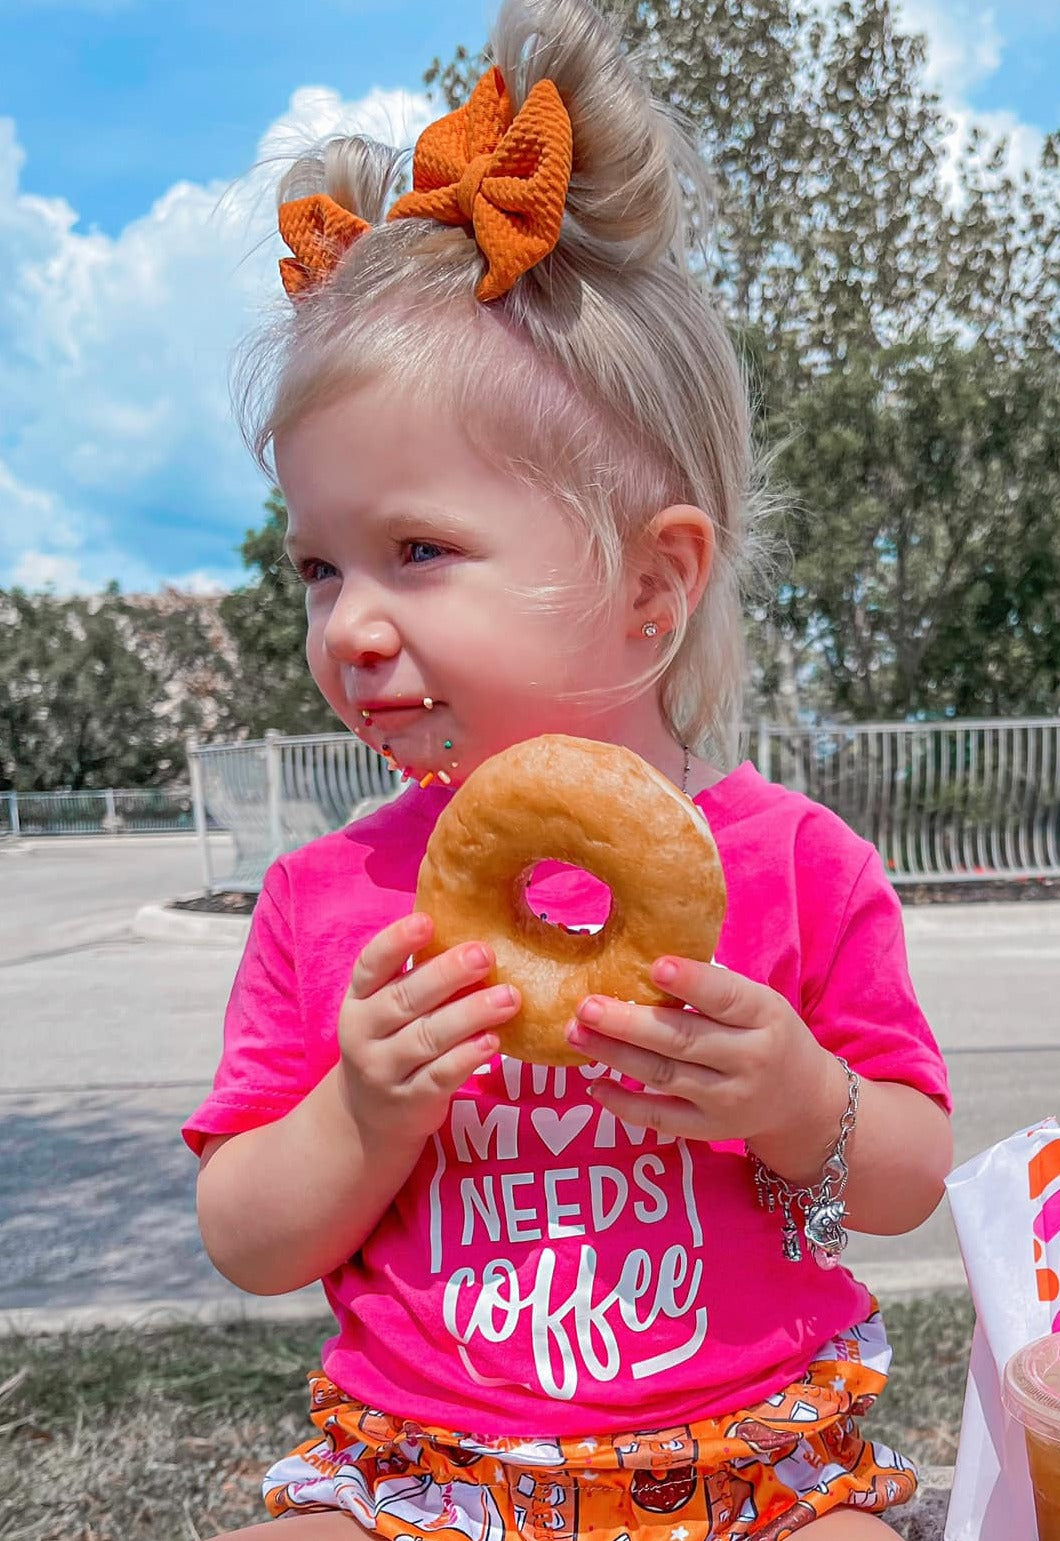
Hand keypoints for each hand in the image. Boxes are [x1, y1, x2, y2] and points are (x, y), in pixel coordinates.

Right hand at [337, 912, 520, 1145]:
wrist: (368, 1116)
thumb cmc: (392, 1041)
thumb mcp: (387, 1007)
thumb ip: (418, 976)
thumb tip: (474, 930)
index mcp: (359, 998)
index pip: (370, 964)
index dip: (396, 942)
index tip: (427, 921)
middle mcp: (364, 1033)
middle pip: (405, 999)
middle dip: (447, 974)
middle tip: (484, 954)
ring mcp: (384, 1070)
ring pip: (428, 1037)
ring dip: (471, 1014)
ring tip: (509, 998)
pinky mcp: (411, 1100)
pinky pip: (441, 1075)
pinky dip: (468, 1056)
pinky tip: (494, 1040)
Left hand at [564, 955, 839, 1149]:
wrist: (803, 1102)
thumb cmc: (767, 1035)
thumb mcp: (759, 1004)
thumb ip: (714, 989)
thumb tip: (644, 961)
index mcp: (765, 1017)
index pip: (727, 998)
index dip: (692, 983)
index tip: (655, 966)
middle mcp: (750, 1060)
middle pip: (682, 1040)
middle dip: (629, 1023)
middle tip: (586, 1005)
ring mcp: (728, 1100)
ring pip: (662, 1076)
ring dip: (614, 1055)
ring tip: (577, 1033)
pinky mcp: (708, 1130)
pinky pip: (659, 1119)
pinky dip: (623, 1103)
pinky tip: (594, 1083)